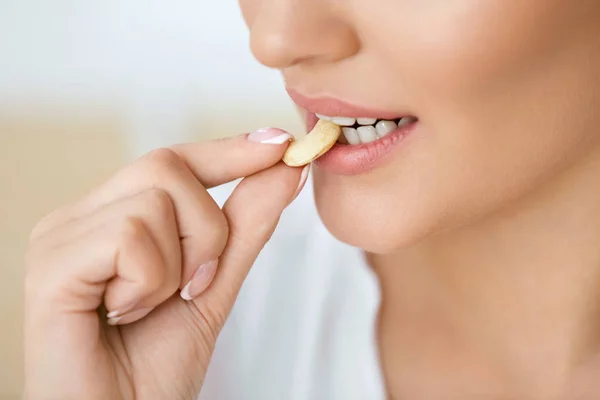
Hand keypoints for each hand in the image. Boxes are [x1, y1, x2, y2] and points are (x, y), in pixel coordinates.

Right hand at [24, 129, 306, 399]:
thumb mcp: (215, 283)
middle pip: (168, 167)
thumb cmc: (154, 365)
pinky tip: (123, 314)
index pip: (175, 160)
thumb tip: (284, 167)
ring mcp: (60, 237)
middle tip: (193, 283)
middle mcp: (80, 217)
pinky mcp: (51, 266)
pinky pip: (130, 238)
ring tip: (150, 305)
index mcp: (113, 217)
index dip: (228, 150)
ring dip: (180, 264)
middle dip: (206, 230)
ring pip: (155, 200)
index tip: (279, 143)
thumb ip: (245, 224)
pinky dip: (150, 283)